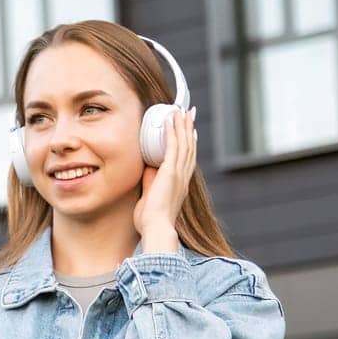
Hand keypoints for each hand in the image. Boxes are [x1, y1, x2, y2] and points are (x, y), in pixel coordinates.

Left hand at [133, 106, 197, 236]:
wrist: (156, 228)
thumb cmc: (151, 220)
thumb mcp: (150, 196)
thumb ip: (151, 181)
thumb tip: (147, 167)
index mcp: (180, 185)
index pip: (187, 159)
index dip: (189, 144)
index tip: (190, 132)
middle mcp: (183, 177)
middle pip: (189, 147)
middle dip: (189, 129)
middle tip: (189, 114)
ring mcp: (179, 173)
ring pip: (184, 143)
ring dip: (183, 125)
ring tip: (182, 111)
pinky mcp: (171, 171)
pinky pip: (174, 146)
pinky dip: (173, 131)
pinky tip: (171, 119)